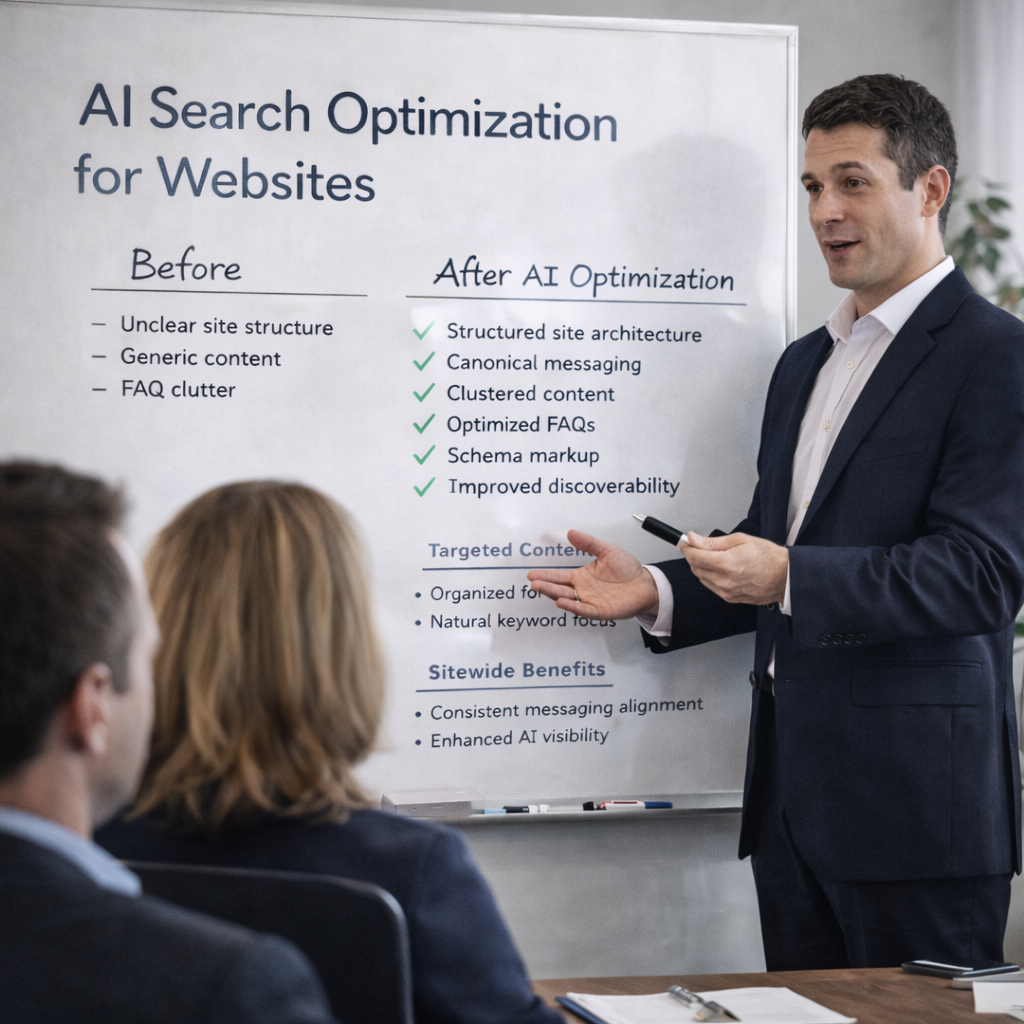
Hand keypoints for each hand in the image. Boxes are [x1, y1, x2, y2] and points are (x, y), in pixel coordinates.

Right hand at [527, 530, 659, 619]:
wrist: (646, 584)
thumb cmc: (628, 569)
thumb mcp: (607, 550)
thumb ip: (589, 543)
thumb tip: (571, 533)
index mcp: (582, 577)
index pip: (559, 576)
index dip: (546, 575)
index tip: (532, 574)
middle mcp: (583, 590)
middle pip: (559, 588)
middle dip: (545, 585)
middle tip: (532, 582)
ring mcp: (591, 601)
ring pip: (568, 599)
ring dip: (553, 594)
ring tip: (540, 588)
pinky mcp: (601, 611)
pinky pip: (584, 610)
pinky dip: (573, 607)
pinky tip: (562, 602)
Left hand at [682, 531, 787, 604]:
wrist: (786, 576)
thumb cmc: (768, 557)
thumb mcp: (740, 540)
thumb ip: (713, 542)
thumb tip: (693, 539)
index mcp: (725, 564)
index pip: (694, 556)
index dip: (686, 547)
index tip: (684, 541)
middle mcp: (724, 580)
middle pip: (695, 568)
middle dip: (695, 556)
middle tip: (702, 546)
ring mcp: (726, 592)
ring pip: (702, 578)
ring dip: (703, 567)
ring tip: (718, 557)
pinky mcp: (730, 598)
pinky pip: (712, 586)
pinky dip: (712, 577)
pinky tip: (724, 569)